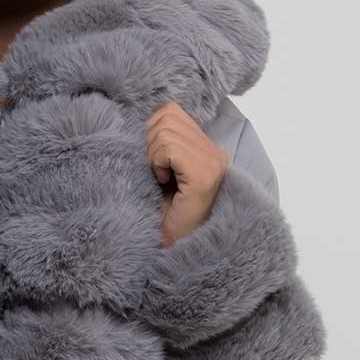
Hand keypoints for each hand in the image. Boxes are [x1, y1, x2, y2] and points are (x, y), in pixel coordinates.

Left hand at [146, 101, 228, 247]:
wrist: (173, 247)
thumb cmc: (163, 213)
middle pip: (167, 117)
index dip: (151, 132)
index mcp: (207, 149)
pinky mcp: (204, 175)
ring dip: (153, 156)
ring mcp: (213, 163)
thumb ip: (162, 143)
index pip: (172, 112)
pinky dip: (157, 164)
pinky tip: (163, 183)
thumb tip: (143, 120)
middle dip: (150, 143)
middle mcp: (215, 153)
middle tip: (156, 172)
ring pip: (166, 132)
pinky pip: (169, 149)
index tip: (154, 163)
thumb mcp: (162, 171)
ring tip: (160, 179)